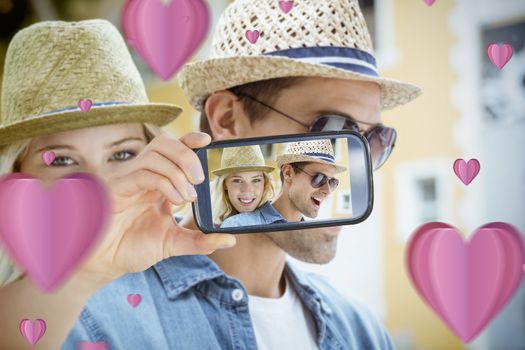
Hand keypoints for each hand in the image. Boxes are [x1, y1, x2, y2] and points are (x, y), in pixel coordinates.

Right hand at [77, 132, 235, 284]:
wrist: (103, 263)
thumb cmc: (132, 247)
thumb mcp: (173, 243)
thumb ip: (200, 240)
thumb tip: (230, 239)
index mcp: (157, 182)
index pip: (173, 149)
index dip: (189, 140)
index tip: (208, 141)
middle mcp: (143, 175)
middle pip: (164, 143)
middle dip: (187, 154)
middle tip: (200, 178)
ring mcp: (129, 179)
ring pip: (154, 153)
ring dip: (178, 170)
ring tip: (188, 196)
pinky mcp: (117, 189)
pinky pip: (143, 173)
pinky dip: (164, 183)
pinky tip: (174, 200)